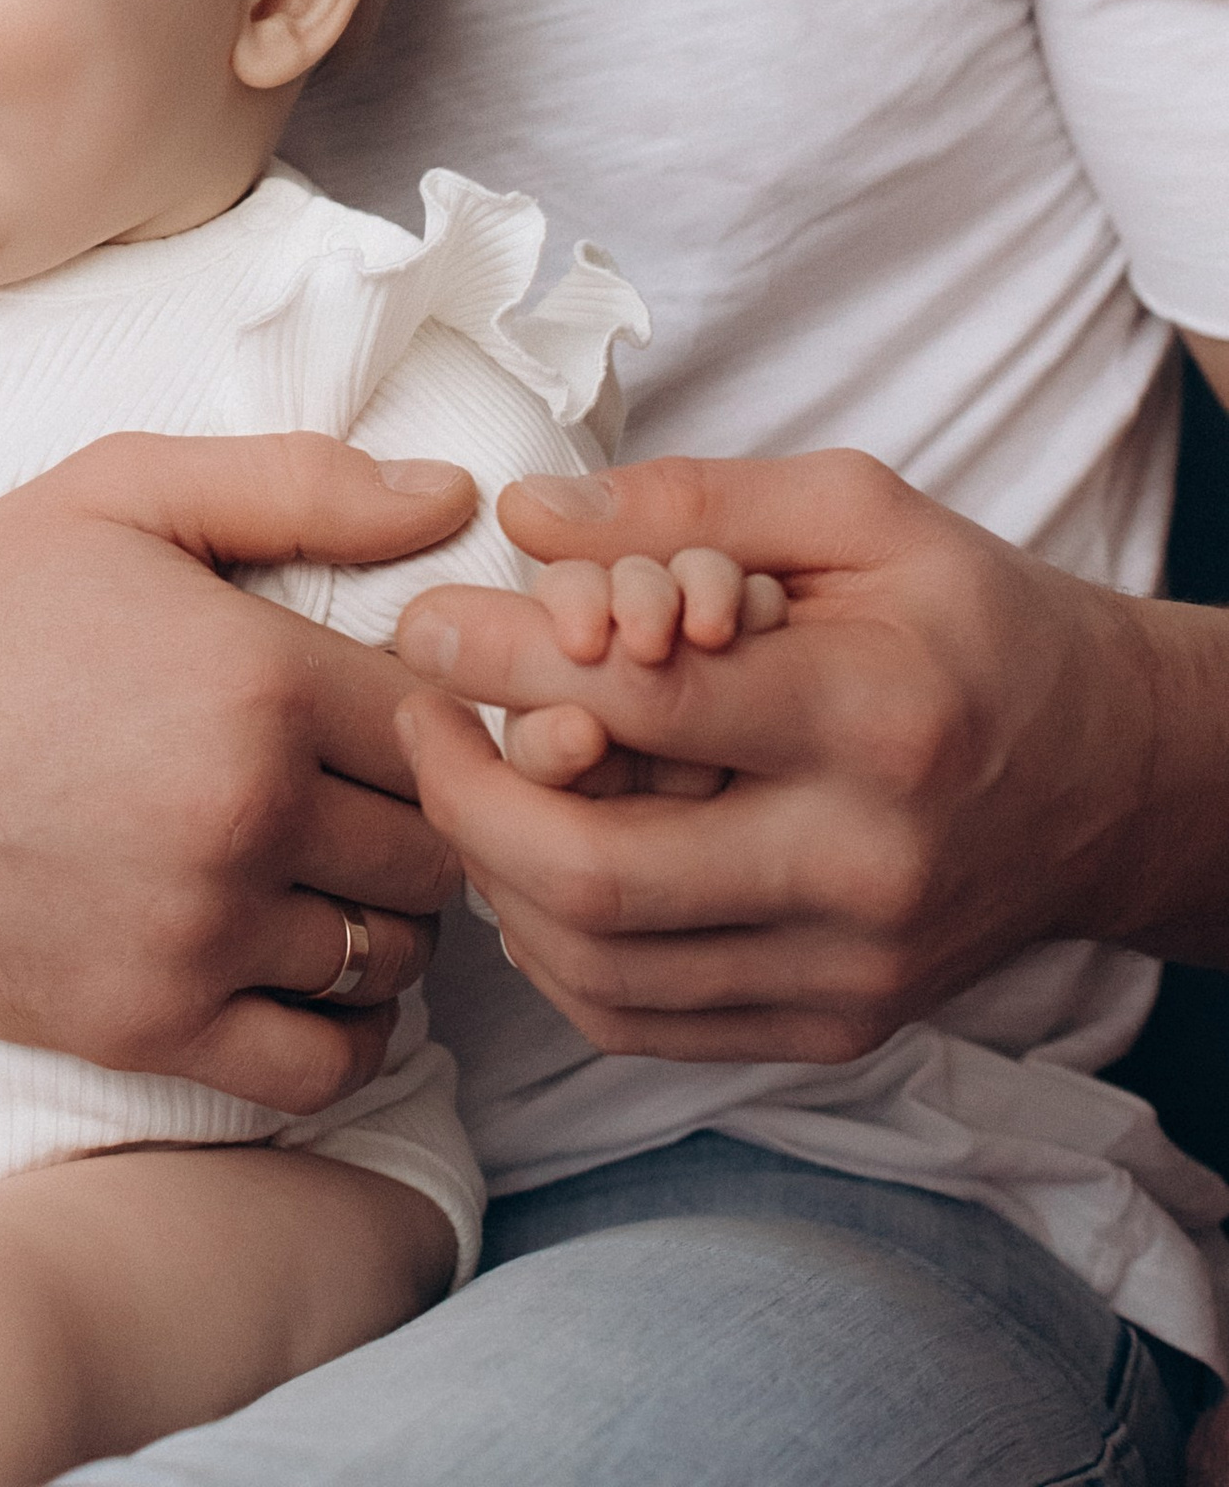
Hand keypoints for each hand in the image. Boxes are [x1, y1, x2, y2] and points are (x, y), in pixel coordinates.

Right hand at [0, 431, 480, 1117]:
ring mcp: (200, 933)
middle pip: (438, 842)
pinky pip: (327, 1064)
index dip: (432, 707)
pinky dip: (347, 1027)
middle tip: (366, 787)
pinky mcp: (152, 1027)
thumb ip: (300, 486)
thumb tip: (454, 499)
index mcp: (256, 679)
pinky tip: (308, 966)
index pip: (443, 718)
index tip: (389, 704)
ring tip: (331, 868)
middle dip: (421, 812)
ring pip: (393, 953)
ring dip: (383, 914)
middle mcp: (246, 814)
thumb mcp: (120, 494)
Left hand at [391, 451, 1172, 1064]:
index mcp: (873, 717)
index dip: (502, 659)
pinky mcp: (838, 1028)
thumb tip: (525, 516)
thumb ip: (689, 499)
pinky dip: (558, 957)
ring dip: (496, 881)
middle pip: (598, 873)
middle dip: (465, 798)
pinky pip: (646, 1023)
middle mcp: (863, 867)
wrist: (1113, 777)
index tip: (427, 625)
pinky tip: (532, 874)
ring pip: (603, 970)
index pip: (641, 703)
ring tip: (462, 788)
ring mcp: (851, 969)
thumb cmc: (977, 623)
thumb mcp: (858, 511)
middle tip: (414, 721)